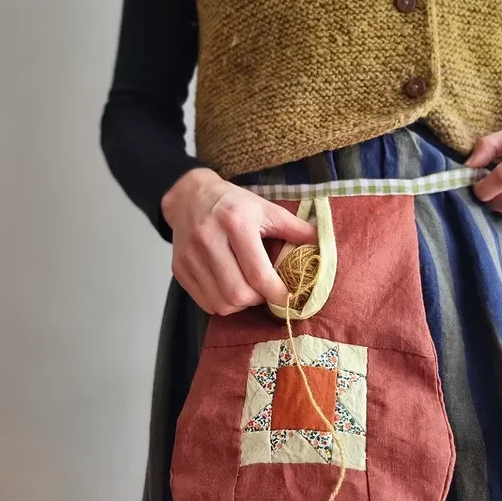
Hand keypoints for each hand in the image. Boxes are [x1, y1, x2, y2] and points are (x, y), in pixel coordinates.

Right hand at [161, 168, 316, 314]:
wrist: (190, 196)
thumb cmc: (234, 204)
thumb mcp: (267, 208)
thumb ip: (295, 228)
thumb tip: (323, 247)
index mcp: (235, 223)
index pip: (258, 274)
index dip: (277, 293)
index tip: (287, 295)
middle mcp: (208, 240)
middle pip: (237, 294)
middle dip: (257, 300)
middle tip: (265, 290)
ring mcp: (190, 256)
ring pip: (220, 304)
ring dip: (240, 304)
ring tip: (248, 289)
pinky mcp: (179, 269)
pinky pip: (204, 303)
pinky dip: (222, 303)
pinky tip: (229, 288)